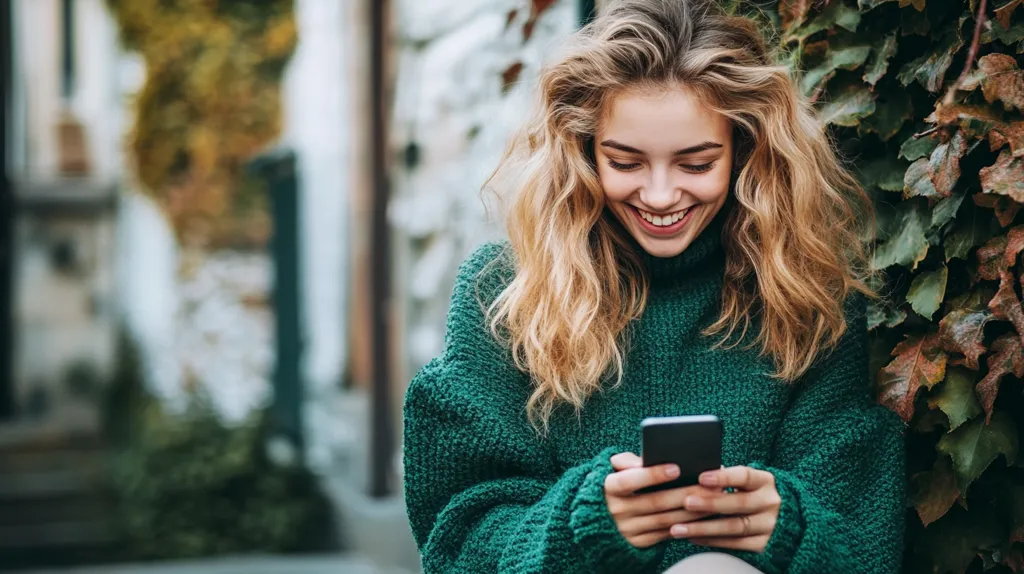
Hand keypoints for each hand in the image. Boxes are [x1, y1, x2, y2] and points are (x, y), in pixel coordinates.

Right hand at [603, 452, 722, 548]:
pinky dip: (687, 524)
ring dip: (692, 510)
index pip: (629, 480)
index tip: (676, 468)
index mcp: (609, 487)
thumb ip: (628, 461)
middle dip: (685, 493)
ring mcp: (628, 529)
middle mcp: (617, 510)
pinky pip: (668, 533)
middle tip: (709, 484)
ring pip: (666, 519)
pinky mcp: (639, 542)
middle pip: (656, 501)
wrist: (607, 517)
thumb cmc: (620, 484)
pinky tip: (704, 515)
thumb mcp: (617, 469)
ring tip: (713, 498)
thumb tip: (647, 458)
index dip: (652, 475)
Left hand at [670, 465, 780, 551]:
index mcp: (765, 481)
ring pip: (734, 527)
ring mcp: (769, 525)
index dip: (723, 477)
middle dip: (711, 503)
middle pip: (739, 503)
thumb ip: (727, 479)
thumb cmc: (754, 494)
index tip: (701, 478)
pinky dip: (712, 541)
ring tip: (680, 528)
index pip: (745, 476)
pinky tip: (693, 538)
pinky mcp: (765, 544)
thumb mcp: (748, 483)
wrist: (784, 519)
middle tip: (687, 502)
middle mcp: (770, 503)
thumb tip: (696, 477)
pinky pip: (735, 544)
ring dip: (704, 528)